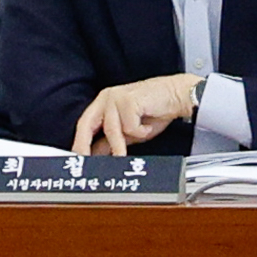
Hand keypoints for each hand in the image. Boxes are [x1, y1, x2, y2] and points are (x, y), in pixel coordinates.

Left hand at [73, 74, 200, 154]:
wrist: (179, 95)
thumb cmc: (158, 110)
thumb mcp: (131, 131)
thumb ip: (112, 141)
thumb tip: (97, 154)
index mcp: (104, 103)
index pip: (85, 125)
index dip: (79, 143)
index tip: (77, 158)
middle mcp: (107, 98)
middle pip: (87, 124)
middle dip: (84, 145)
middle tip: (84, 161)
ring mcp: (116, 98)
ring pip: (111, 129)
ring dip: (120, 145)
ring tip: (123, 155)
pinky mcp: (129, 100)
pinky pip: (130, 127)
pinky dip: (141, 132)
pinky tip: (148, 126)